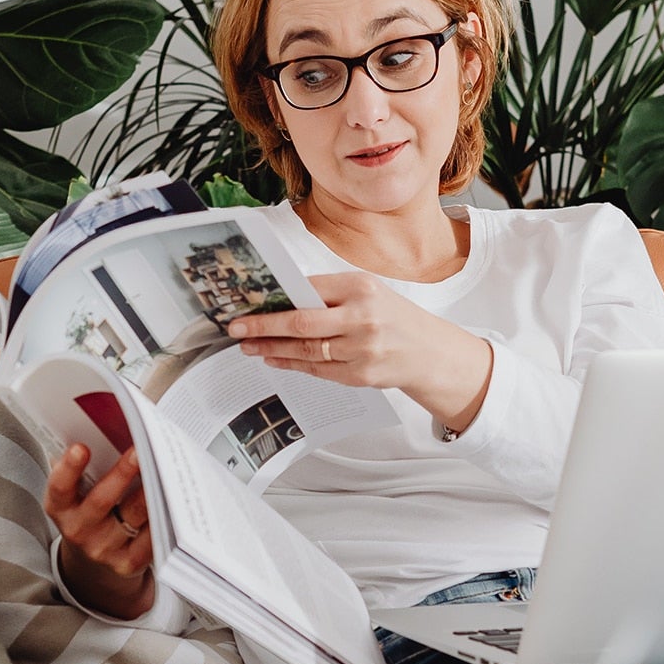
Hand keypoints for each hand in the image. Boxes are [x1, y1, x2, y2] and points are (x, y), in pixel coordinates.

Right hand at [44, 441, 154, 619]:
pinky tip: (174, 499)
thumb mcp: (79, 490)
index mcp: (61, 507)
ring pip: (133, 516)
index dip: (69, 468)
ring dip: (151, 491)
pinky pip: (150, 538)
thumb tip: (119, 430)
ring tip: (166, 469)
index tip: (80, 447)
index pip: (60, 487)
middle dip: (122, 473)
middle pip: (102, 500)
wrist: (94, 558)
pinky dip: (163, 517)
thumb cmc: (91, 510)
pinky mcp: (127, 563)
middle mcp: (79, 530)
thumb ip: (89, 467)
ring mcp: (103, 550)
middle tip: (140, 450)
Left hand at [228, 270, 493, 433]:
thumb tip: (282, 297)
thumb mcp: (368, 293)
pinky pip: (318, 370)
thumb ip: (330, 294)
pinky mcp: (360, 375)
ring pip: (306, 350)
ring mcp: (361, 350)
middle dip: (264, 325)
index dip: (276, 297)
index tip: (249, 301)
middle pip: (302, 322)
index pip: (309, 290)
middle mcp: (362, 318)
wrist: (427, 352)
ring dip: (273, 348)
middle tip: (236, 328)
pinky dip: (292, 364)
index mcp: (361, 288)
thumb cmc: (391, 317)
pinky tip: (274, 358)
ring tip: (248, 346)